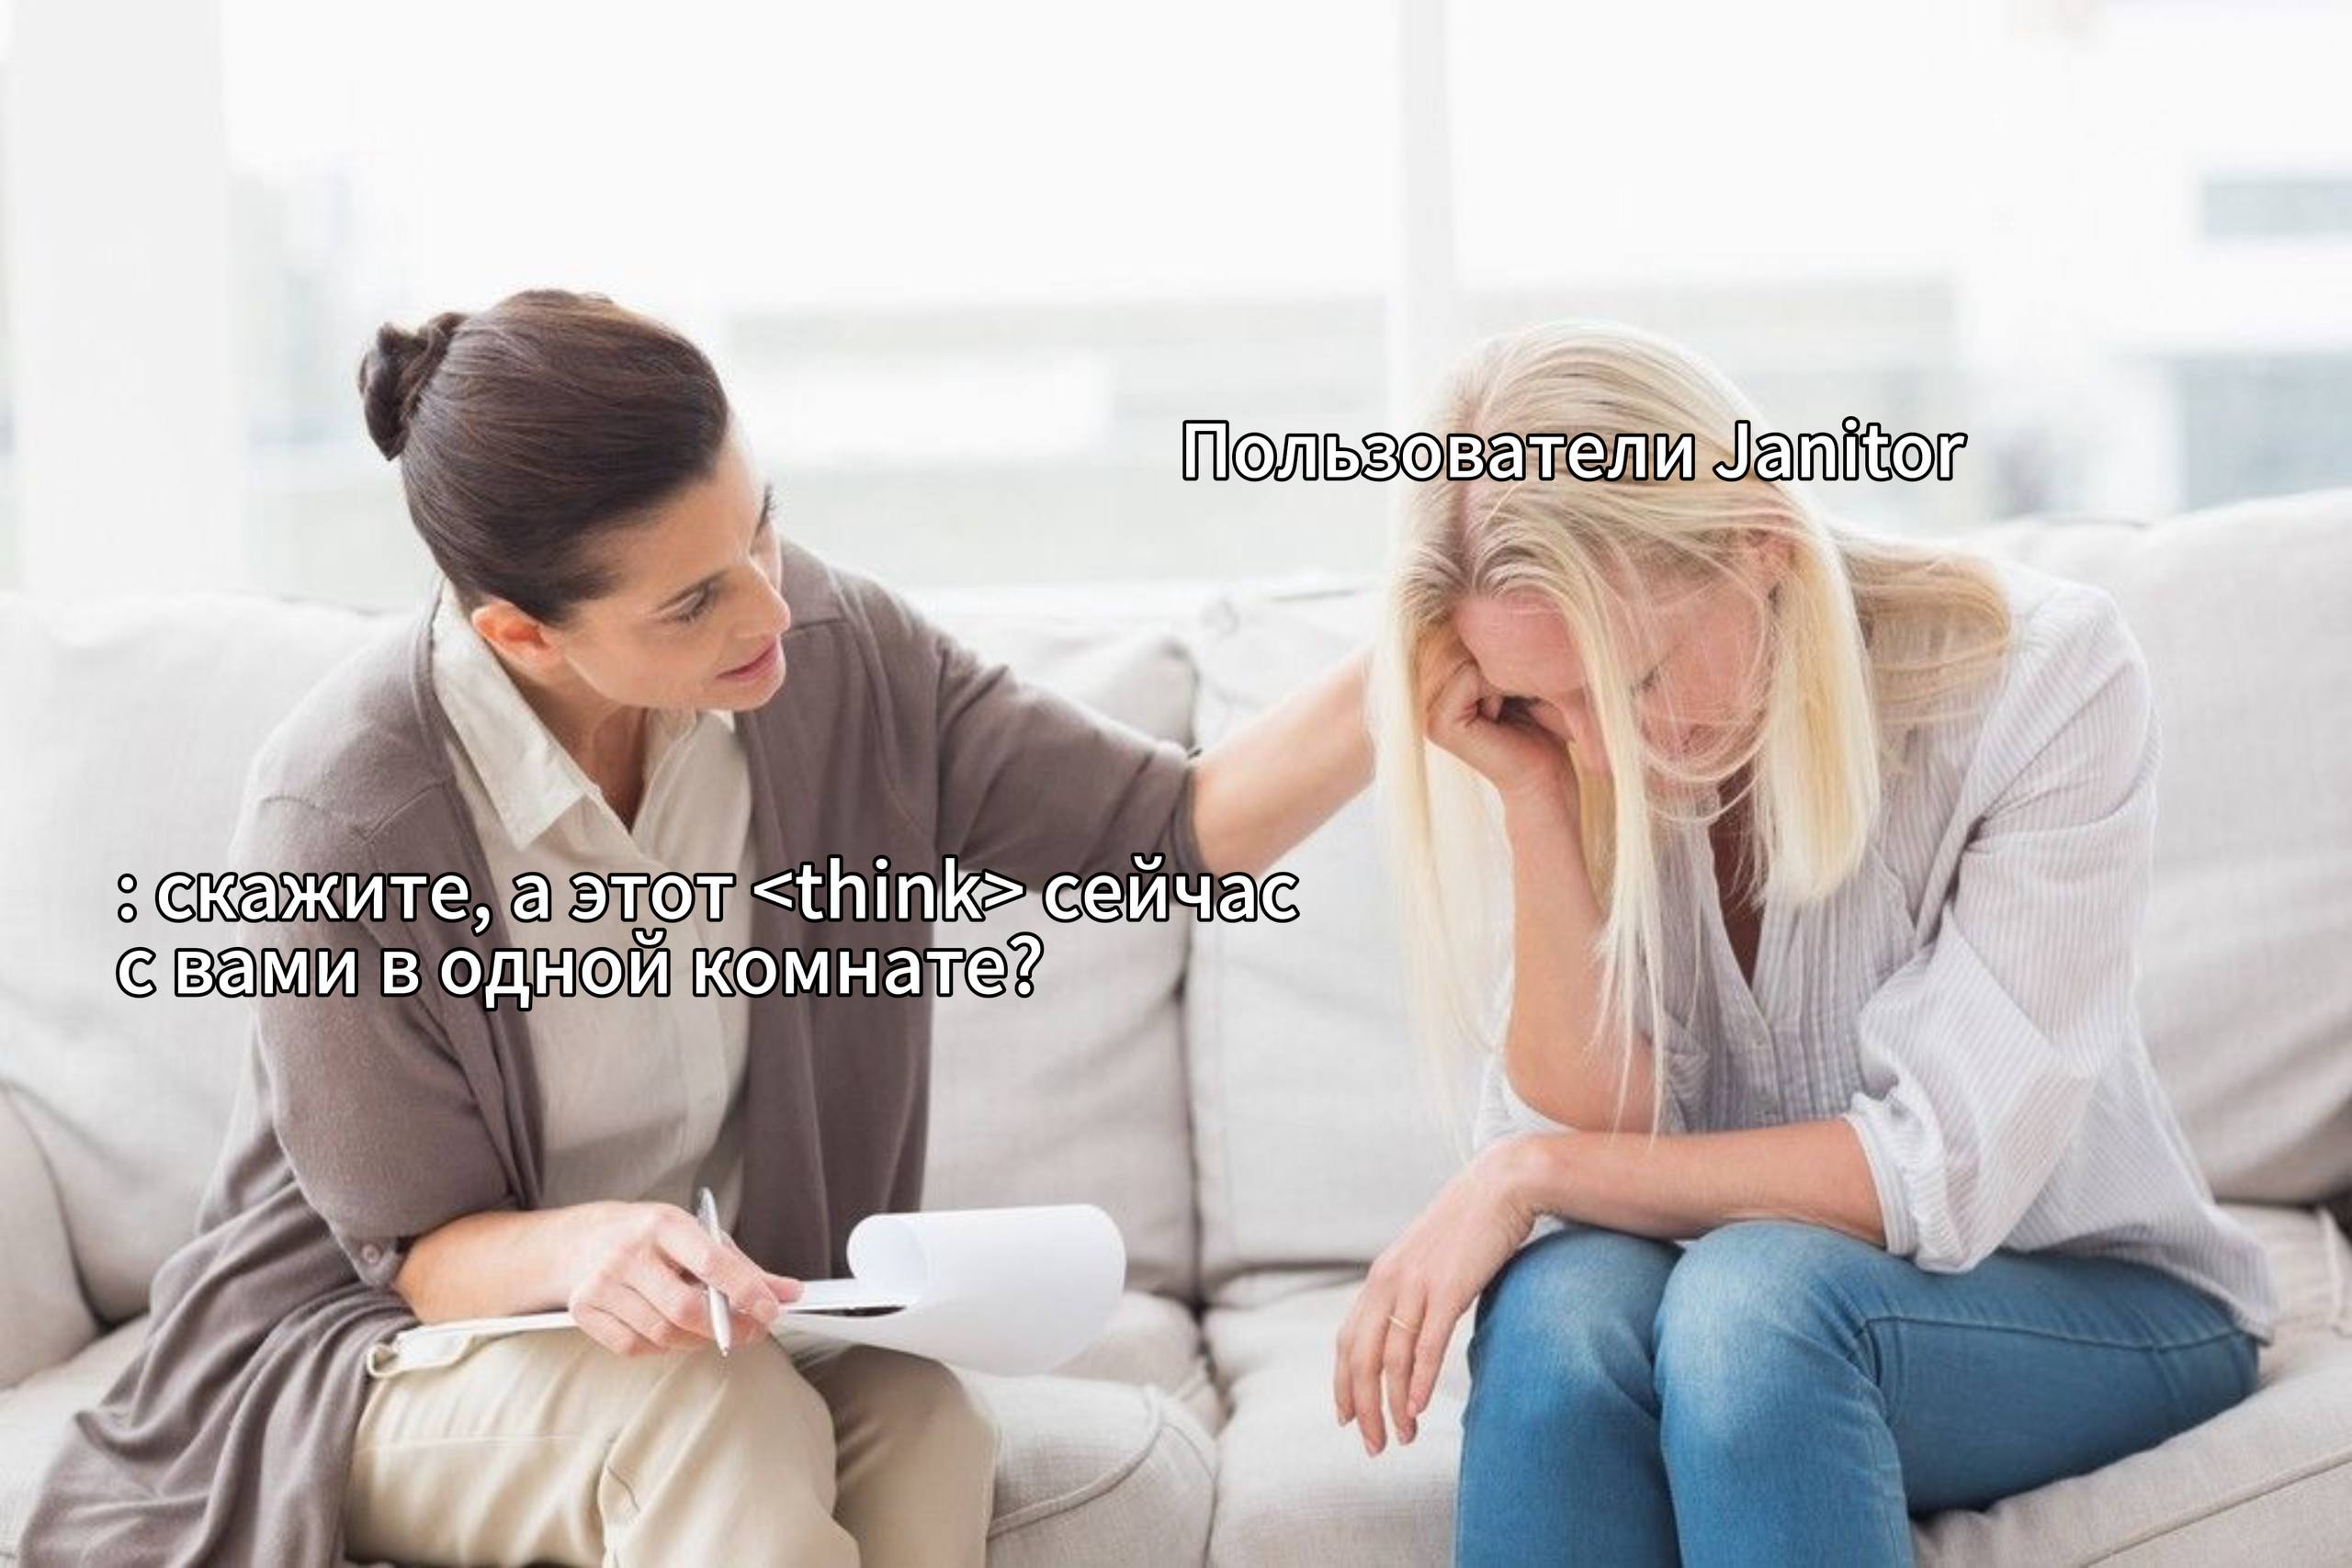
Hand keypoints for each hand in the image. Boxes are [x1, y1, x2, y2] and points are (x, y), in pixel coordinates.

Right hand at [565, 1201, 802, 1356]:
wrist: (577, 1239)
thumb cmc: (648, 1237)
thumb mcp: (695, 1235)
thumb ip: (742, 1267)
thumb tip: (789, 1293)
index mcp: (663, 1224)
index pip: (712, 1262)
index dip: (746, 1291)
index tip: (771, 1310)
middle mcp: (630, 1252)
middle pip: (685, 1309)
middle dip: (725, 1328)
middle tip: (749, 1331)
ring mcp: (603, 1283)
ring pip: (663, 1333)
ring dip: (695, 1340)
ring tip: (707, 1328)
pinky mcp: (585, 1310)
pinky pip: (634, 1346)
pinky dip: (661, 1347)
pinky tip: (668, 1330)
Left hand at [1333, 1140, 1538, 1453]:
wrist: (1501, 1184)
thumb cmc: (1469, 1226)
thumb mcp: (1427, 1260)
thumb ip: (1412, 1292)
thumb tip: (1408, 1330)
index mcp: (1380, 1277)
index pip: (1347, 1341)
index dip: (1342, 1383)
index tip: (1346, 1417)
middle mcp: (1388, 1281)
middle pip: (1360, 1357)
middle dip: (1361, 1406)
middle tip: (1371, 1444)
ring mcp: (1417, 1284)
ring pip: (1390, 1358)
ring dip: (1392, 1405)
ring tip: (1400, 1436)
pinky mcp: (1449, 1287)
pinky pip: (1426, 1344)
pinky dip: (1417, 1381)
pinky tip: (1416, 1409)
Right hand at [1417, 635, 1598, 809]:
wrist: (1547, 780)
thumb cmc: (1543, 726)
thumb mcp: (1519, 673)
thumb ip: (1496, 645)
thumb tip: (1483, 599)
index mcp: (1442, 683)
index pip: (1464, 632)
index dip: (1501, 641)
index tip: (1527, 671)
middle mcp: (1428, 696)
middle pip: (1464, 641)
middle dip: (1503, 654)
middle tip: (1527, 690)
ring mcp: (1428, 711)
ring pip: (1469, 655)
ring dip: (1506, 671)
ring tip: (1521, 701)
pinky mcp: (1439, 724)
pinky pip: (1471, 676)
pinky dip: (1501, 685)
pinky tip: (1513, 711)